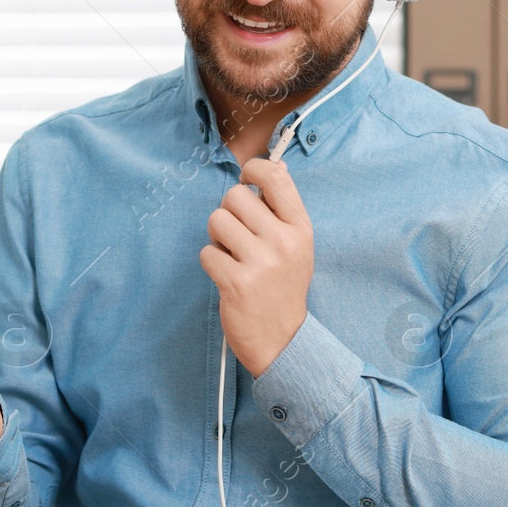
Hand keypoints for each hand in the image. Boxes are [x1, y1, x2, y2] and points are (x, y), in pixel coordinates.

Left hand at [199, 156, 313, 377]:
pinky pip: (207, 252)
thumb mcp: (298, 244)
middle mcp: (283, 241)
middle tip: (238, 237)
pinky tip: (227, 276)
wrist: (283, 340)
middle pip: (234, 196)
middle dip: (229, 213)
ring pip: (216, 220)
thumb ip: (284, 207)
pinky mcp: (236, 283)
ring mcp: (260, 262)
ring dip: (217, 238)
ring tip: (233, 256)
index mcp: (300, 228)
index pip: (274, 176)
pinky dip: (212, 263)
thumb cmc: (284, 286)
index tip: (246, 182)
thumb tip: (274, 166)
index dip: (252, 170)